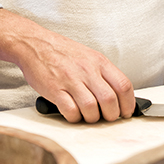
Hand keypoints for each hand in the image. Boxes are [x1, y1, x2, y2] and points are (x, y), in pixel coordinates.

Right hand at [0, 9, 135, 122]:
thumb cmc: (63, 53)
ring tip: (88, 115)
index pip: (123, 85)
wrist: (35, 44)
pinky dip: (75, 118)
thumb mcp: (89, 57)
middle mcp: (87, 70)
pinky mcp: (55, 90)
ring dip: (92, 118)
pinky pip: (71, 112)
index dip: (128, 104)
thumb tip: (119, 96)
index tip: (126, 112)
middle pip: (110, 101)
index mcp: (99, 61)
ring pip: (91, 109)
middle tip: (106, 117)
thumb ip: (104, 74)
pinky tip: (73, 113)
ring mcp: (71, 80)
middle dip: (111, 115)